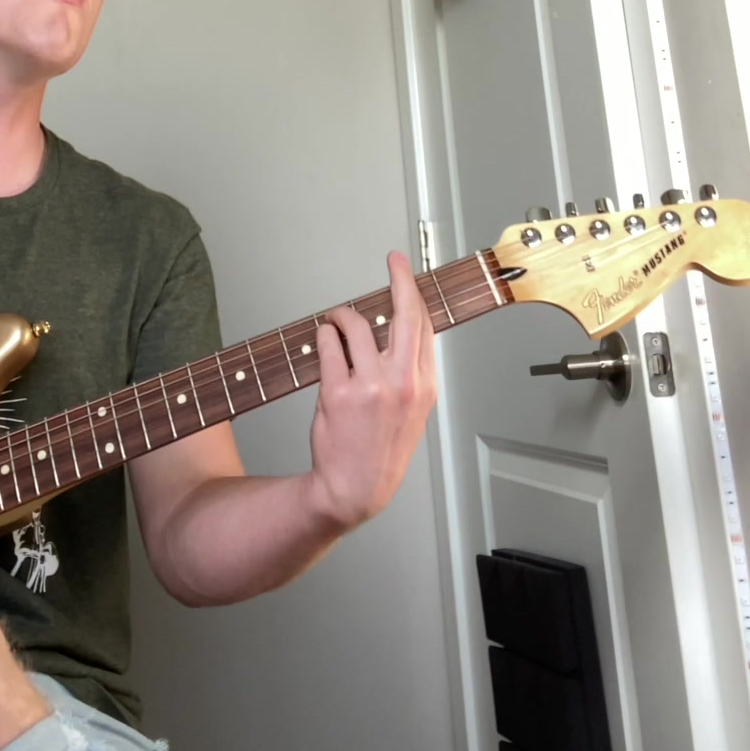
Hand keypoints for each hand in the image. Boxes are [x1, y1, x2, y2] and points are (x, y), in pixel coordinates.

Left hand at [307, 251, 436, 532]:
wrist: (355, 488)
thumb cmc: (382, 449)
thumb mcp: (413, 412)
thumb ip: (413, 372)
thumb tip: (405, 331)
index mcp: (424, 386)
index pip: (425, 326)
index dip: (415, 294)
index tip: (408, 275)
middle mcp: (402, 383)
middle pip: (405, 315)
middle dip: (400, 279)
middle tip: (394, 262)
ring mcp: (371, 387)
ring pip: (359, 325)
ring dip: (343, 315)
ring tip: (336, 320)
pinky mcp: (339, 392)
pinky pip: (329, 345)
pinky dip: (324, 334)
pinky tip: (324, 338)